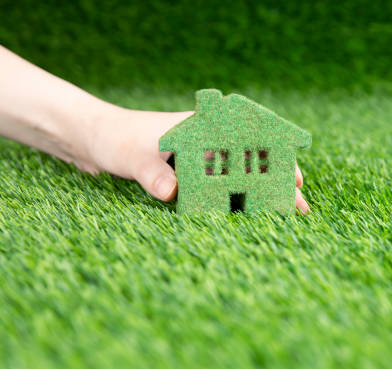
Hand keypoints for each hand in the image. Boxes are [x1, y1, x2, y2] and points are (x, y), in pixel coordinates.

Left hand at [85, 106, 309, 212]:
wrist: (91, 138)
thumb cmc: (114, 137)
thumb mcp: (133, 157)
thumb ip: (153, 174)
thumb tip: (172, 193)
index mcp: (202, 129)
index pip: (251, 140)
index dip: (277, 160)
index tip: (294, 180)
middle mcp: (206, 142)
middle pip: (253, 161)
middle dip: (276, 183)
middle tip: (300, 209)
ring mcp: (199, 159)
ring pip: (240, 176)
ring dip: (260, 195)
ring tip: (283, 216)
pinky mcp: (188, 173)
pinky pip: (219, 188)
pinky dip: (235, 201)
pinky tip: (247, 217)